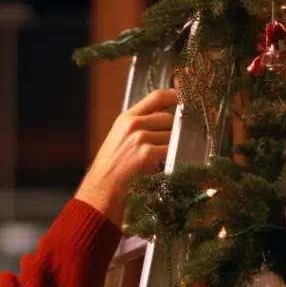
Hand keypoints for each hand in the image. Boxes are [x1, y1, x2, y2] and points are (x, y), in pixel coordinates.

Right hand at [75, 88, 176, 228]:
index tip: (183, 100)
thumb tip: (164, 123)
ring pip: (172, 135)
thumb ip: (138, 128)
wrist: (102, 190)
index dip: (174, 96)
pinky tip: (165, 166)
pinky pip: (171, 151)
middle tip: (177, 143)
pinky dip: (172, 158)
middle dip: (175, 131)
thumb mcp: (119, 140)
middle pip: (168, 118)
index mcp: (126, 118)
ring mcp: (140, 138)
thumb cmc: (110, 170)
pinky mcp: (147, 154)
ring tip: (165, 158)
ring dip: (173, 148)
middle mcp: (133, 124)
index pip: (156, 97)